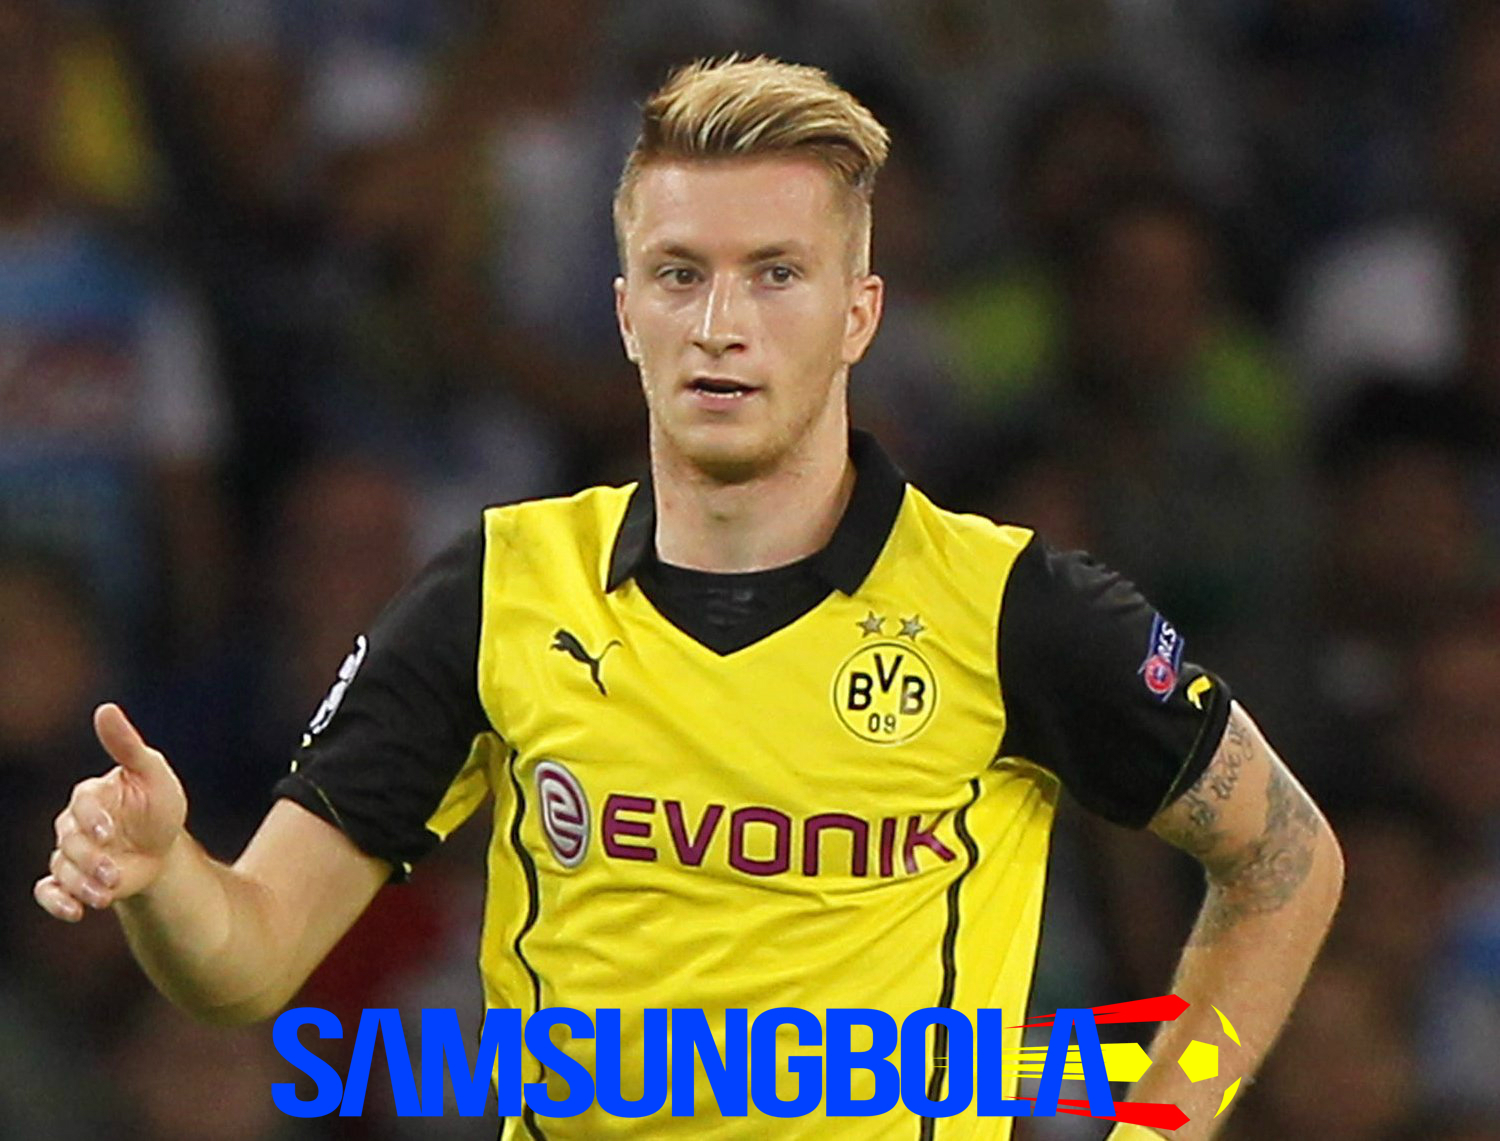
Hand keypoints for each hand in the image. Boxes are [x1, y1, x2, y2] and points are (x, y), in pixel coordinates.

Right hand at [33, 704, 188, 920]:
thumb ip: (127, 745)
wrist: (163, 847)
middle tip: (115, 875)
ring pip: (61, 869)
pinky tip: (75, 912)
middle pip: (69, 842)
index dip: (92, 819)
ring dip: (81, 885)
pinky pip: (49, 890)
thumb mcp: (152, 773)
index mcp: (92, 795)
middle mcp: (74, 823)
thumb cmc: (159, 804)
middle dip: (91, 861)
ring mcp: (71, 852)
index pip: (82, 804)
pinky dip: (56, 902)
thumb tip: (105, 709)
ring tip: (107, 895)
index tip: (108, 832)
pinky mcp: (71, 878)